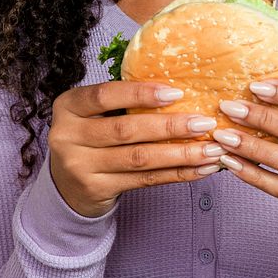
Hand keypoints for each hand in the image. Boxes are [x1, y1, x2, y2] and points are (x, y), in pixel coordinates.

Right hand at [48, 81, 225, 217]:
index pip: (105, 96)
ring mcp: (80, 166)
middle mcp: (67, 136)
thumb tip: (180, 89)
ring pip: (139, 158)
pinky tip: (200, 169)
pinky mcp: (96, 189)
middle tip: (205, 123)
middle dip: (170, 126)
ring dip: (180, 154)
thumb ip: (121, 101)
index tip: (176, 93)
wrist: (66, 185)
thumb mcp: (92, 114)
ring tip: (211, 150)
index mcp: (68, 106)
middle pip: (126, 129)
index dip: (140, 93)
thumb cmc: (89, 138)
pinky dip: (176, 174)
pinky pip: (144, 181)